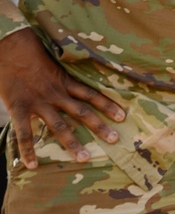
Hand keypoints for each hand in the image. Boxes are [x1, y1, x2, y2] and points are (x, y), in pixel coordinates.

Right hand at [0, 27, 125, 168]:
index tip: (123, 116)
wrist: (9, 48)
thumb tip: (80, 78)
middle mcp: (56, 93)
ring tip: (84, 158)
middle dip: (99, 126)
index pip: (92, 94)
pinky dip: (28, 150)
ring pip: (59, 125)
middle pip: (82, 112)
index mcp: (65, 81)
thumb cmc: (31, 52)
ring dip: (72, 143)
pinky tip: (33, 165)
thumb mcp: (54, 61)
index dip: (108, 105)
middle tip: (115, 140)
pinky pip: (25, 133)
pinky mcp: (19, 107)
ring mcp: (38, 101)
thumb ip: (66, 73)